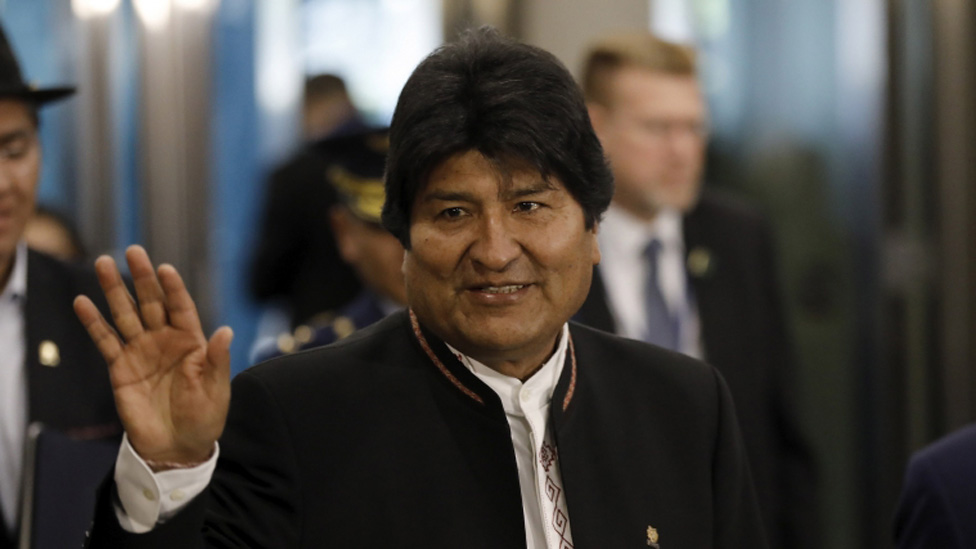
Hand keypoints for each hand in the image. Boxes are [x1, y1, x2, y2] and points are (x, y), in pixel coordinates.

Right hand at [74, 245, 232, 468]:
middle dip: (142, 277)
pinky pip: (106, 340)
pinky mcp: (121, 368)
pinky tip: (83, 302)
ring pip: (126, 314)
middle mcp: (165, 340)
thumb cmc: (204, 417)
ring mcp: (141, 351)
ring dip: (115, 290)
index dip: (173, 288)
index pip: (181, 307)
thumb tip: (227, 331)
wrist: (177, 446)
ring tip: (103, 263)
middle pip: (151, 302)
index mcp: (192, 341)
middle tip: (132, 251)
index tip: (165, 268)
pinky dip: (94, 322)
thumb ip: (217, 360)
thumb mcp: (216, 389)